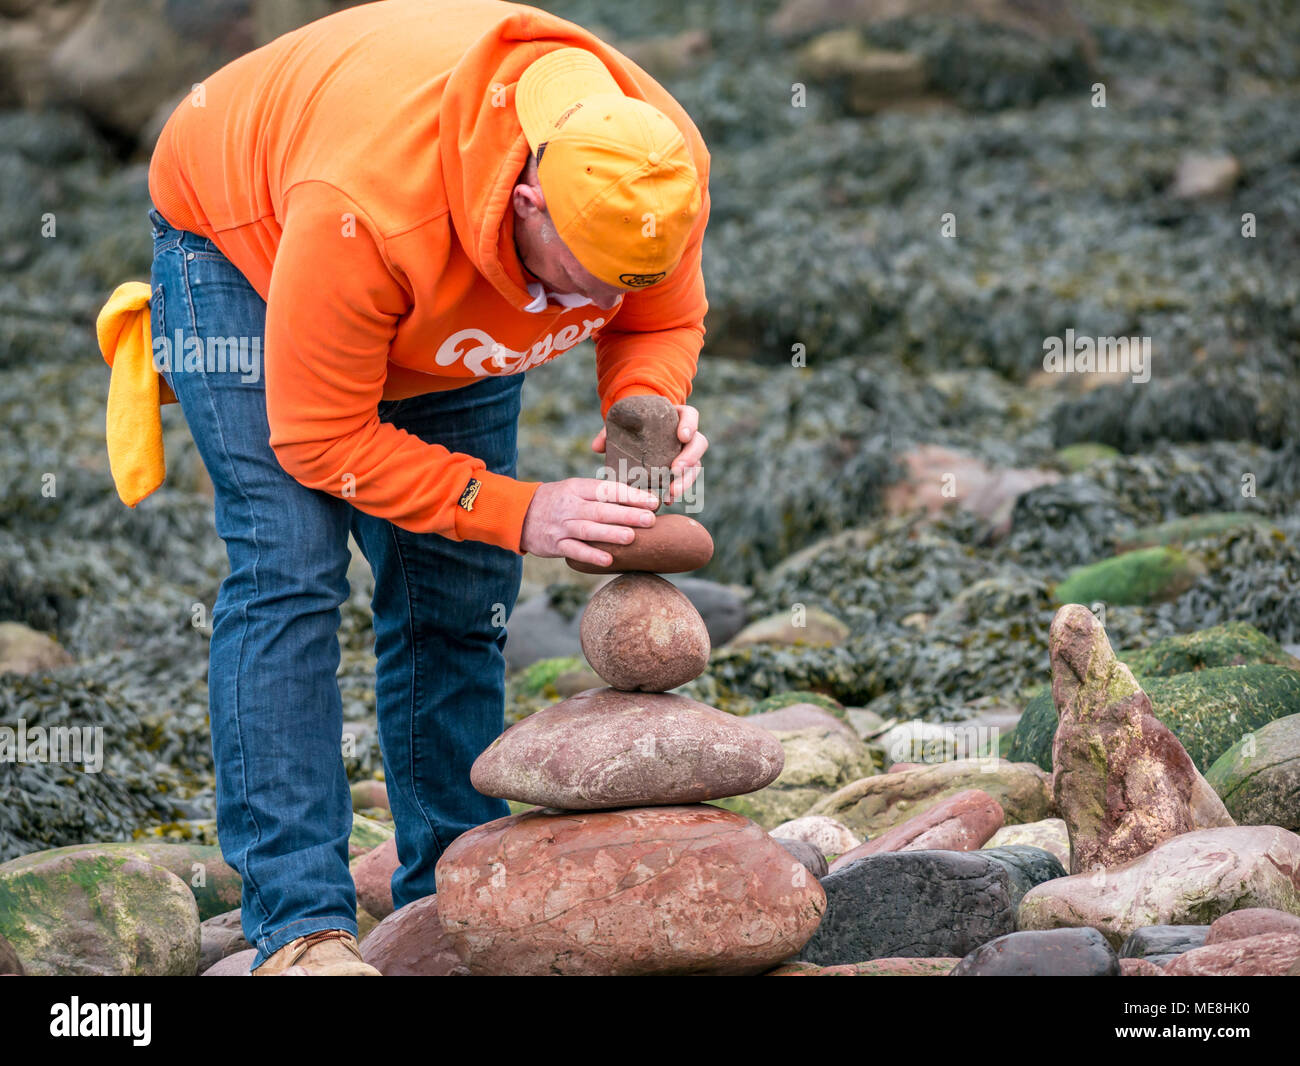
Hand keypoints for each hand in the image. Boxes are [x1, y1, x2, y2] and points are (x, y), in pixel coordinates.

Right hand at [519, 478, 659, 565]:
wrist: (518, 514)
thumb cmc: (558, 501)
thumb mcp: (574, 489)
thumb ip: (600, 493)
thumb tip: (637, 496)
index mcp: (578, 488)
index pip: (607, 490)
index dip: (630, 496)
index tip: (652, 501)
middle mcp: (570, 506)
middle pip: (601, 510)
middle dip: (627, 514)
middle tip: (650, 519)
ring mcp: (562, 526)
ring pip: (589, 530)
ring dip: (611, 534)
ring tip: (632, 537)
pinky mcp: (555, 544)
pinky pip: (574, 550)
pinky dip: (591, 555)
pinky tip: (608, 560)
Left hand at [590, 402, 707, 505]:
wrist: (637, 435)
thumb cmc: (631, 426)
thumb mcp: (621, 424)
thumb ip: (609, 432)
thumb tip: (597, 447)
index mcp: (676, 416)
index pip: (691, 415)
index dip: (690, 425)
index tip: (682, 436)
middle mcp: (687, 435)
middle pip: (699, 443)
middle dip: (690, 457)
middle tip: (675, 469)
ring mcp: (687, 453)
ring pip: (696, 466)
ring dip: (686, 480)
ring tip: (671, 492)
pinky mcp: (683, 470)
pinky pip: (686, 480)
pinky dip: (677, 491)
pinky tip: (667, 501)